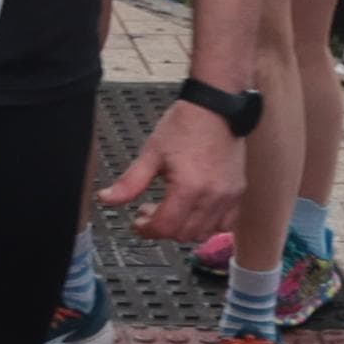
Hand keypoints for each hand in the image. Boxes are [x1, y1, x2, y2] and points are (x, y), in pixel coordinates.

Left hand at [99, 102, 241, 244]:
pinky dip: (208, 225)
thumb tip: (106, 199)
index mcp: (188, 188)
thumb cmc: (184, 126)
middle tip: (150, 211)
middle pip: (184, 234)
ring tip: (171, 210)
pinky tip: (194, 211)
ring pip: (204, 233)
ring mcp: (228, 196)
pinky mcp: (238, 193)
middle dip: (163, 229)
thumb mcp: (150, 153)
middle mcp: (212, 196)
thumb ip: (130, 182)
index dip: (146, 229)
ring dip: (184, 230)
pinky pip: (226, 225)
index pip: (165, 227)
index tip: (138, 221)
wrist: (216, 109)